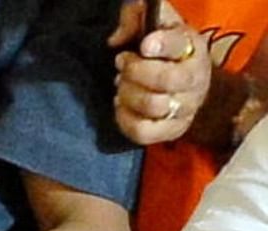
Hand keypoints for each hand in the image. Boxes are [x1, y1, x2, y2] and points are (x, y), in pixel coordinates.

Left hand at [108, 0, 210, 144]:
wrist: (186, 83)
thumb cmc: (163, 50)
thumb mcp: (153, 23)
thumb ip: (136, 17)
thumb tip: (116, 39)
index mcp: (193, 47)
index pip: (181, 45)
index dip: (162, 45)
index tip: (144, 45)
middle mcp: (196, 79)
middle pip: (165, 80)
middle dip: (134, 71)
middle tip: (121, 64)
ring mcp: (186, 108)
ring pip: (152, 106)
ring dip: (127, 94)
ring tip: (122, 85)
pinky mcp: (172, 130)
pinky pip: (143, 132)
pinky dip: (125, 119)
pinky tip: (122, 105)